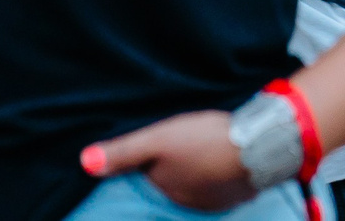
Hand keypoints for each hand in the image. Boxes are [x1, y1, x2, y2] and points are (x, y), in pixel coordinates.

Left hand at [82, 110, 252, 208]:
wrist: (259, 145)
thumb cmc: (203, 141)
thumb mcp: (158, 139)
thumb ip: (123, 152)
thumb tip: (85, 162)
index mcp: (165, 191)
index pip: (148, 182)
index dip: (147, 168)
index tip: (153, 154)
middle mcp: (187, 204)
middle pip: (173, 186)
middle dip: (172, 172)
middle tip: (177, 149)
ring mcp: (215, 202)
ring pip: (197, 187)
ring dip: (195, 174)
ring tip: (198, 153)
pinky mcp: (238, 194)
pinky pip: (220, 187)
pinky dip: (217, 176)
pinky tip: (219, 161)